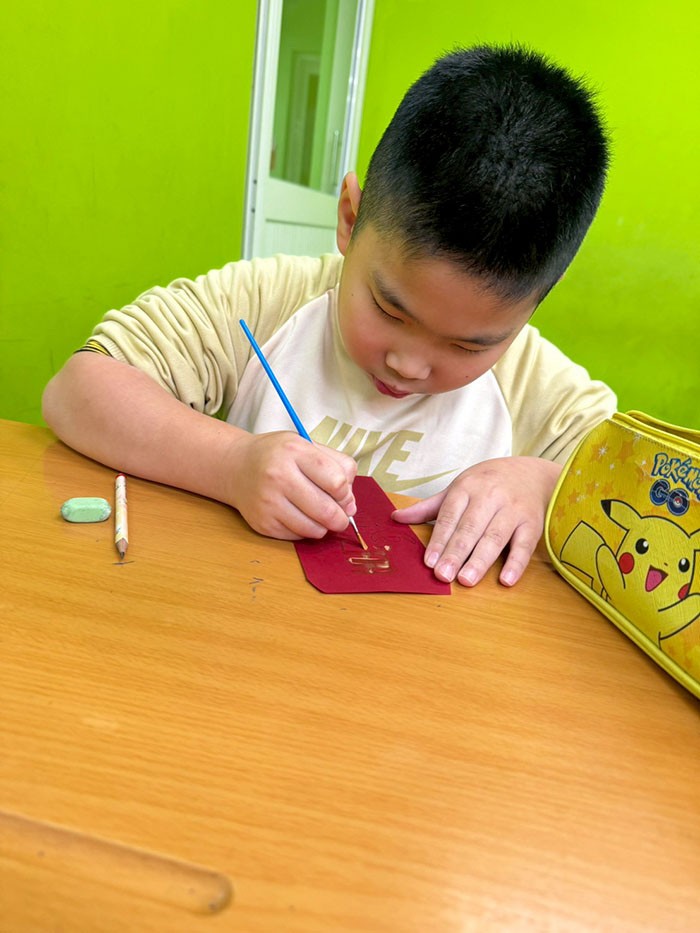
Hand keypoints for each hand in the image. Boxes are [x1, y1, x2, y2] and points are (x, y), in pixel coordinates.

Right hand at [225, 431, 357, 539]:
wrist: (236, 467)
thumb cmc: (279, 456)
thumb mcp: (308, 446)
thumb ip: (338, 467)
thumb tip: (351, 505)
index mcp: (295, 451)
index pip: (337, 481)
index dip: (347, 493)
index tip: (343, 494)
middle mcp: (279, 476)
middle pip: (327, 510)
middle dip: (341, 518)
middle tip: (340, 516)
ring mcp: (268, 501)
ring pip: (314, 529)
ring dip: (324, 527)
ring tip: (319, 516)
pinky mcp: (262, 523)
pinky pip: (297, 536)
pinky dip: (305, 531)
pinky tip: (299, 517)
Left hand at [391, 457, 561, 586]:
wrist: (531, 473)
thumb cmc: (488, 483)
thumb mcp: (458, 488)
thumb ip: (429, 507)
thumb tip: (396, 517)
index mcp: (467, 488)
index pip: (450, 516)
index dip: (439, 540)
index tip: (429, 562)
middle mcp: (490, 497)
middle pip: (470, 528)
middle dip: (456, 553)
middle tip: (443, 575)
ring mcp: (513, 510)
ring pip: (495, 537)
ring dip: (480, 560)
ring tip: (466, 580)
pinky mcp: (532, 523)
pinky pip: (524, 545)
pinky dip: (516, 563)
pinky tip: (506, 580)